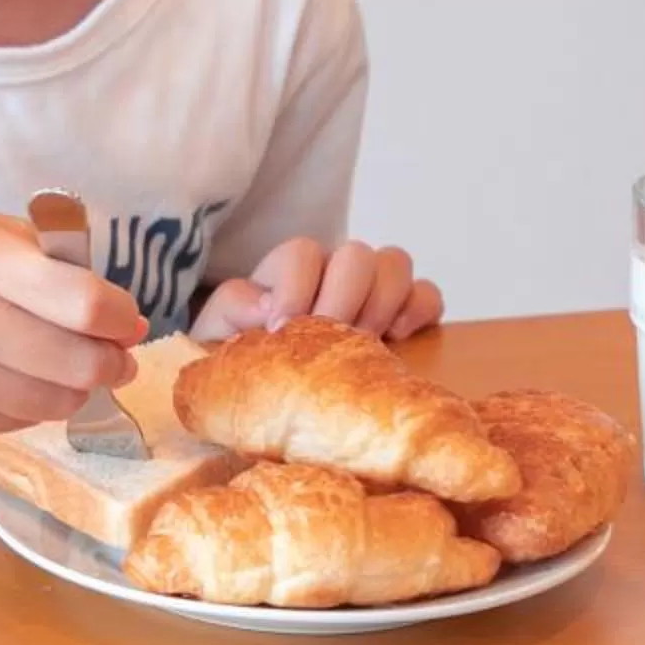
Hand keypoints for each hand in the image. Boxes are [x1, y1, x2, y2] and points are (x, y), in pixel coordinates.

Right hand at [0, 206, 144, 431]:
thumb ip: (44, 258)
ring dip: (81, 385)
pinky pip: (21, 420)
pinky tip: (22, 376)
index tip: (127, 317)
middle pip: (81, 362)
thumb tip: (116, 312)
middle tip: (118, 351)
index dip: (122, 316)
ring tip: (74, 365)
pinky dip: (36, 402)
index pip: (84, 305)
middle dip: (116, 359)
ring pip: (59, 401)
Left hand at [193, 236, 443, 342]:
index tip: (282, 330)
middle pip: (356, 255)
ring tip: (365, 342)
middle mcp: (330, 271)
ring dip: (383, 303)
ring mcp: (369, 290)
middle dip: (345, 298)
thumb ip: (233, 310)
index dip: (295, 288)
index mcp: (284, 272)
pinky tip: (399, 338)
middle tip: (333, 337)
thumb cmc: (239, 360)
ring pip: (395, 263)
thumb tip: (268, 307)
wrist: (262, 391)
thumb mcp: (217, 335)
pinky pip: (426, 294)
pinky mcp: (402, 314)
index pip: (302, 253)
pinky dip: (420, 310)